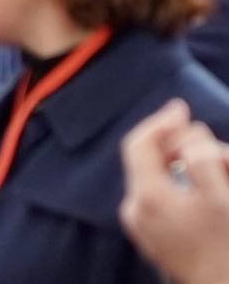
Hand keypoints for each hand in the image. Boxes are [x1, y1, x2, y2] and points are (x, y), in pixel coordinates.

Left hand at [120, 100, 228, 283]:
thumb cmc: (227, 248)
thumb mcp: (222, 196)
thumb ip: (201, 156)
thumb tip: (189, 132)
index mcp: (147, 197)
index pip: (140, 143)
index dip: (162, 121)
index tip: (182, 108)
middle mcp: (137, 211)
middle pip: (153, 160)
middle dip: (186, 149)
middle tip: (220, 153)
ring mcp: (143, 227)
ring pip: (163, 180)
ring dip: (191, 169)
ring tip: (223, 174)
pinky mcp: (155, 239)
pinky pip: (166, 201)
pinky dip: (186, 190)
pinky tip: (213, 194)